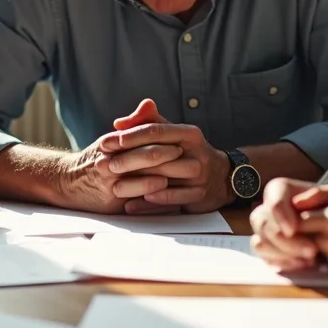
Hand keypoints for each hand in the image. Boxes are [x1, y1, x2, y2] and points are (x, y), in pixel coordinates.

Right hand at [45, 100, 178, 213]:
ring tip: (186, 176)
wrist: (68, 184)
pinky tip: (168, 192)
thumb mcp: (111, 140)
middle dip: (171, 157)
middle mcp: (109, 161)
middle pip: (145, 156)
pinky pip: (136, 198)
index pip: (141, 137)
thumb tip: (149, 104)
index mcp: (110, 142)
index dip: (163, 139)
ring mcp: (110, 182)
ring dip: (167, 177)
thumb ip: (134, 124)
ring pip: (142, 178)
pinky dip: (154, 196)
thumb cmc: (97, 160)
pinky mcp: (111, 201)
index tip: (182, 140)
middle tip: (194, 157)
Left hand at [100, 99, 231, 213]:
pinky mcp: (199, 196)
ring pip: (164, 179)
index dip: (130, 135)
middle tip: (105, 165)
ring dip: (137, 184)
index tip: (107, 141)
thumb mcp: (173, 133)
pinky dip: (149, 204)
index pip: (156, 131)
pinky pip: (170, 201)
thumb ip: (147, 123)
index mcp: (189, 134)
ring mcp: (200, 176)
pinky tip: (131, 205)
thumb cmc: (188, 152)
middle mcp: (197, 153)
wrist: (222, 177)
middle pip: (158, 156)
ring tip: (113, 186)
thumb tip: (119, 123)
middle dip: (129, 160)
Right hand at [249, 177, 322, 271]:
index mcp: (279, 189)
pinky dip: (282, 262)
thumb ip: (319, 194)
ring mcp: (265, 229)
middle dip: (286, 241)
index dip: (280, 217)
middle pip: (264, 224)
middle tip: (312, 251)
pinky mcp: (267, 246)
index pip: (273, 202)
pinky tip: (301, 264)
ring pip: (260, 242)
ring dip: (283, 254)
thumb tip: (297, 203)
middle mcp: (267, 208)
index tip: (293, 230)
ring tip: (309, 260)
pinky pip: (265, 257)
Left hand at [296, 186, 327, 274]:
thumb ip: (318, 193)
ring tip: (320, 231)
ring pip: (307, 250)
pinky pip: (320, 260)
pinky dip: (321, 253)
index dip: (291, 217)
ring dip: (308, 242)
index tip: (294, 212)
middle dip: (297, 232)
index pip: (297, 220)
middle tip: (301, 223)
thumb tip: (293, 202)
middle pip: (299, 239)